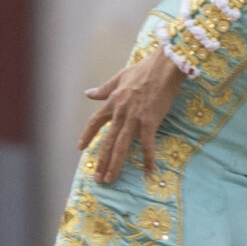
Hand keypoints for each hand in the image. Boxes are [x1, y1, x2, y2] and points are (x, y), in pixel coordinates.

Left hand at [79, 55, 185, 184]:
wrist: (165, 66)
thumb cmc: (144, 69)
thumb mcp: (119, 77)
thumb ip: (104, 89)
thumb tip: (88, 93)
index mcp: (112, 102)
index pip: (95, 122)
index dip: (87, 135)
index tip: (81, 147)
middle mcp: (120, 113)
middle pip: (107, 141)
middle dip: (101, 161)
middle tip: (98, 178)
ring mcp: (135, 119)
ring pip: (121, 146)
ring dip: (115, 164)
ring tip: (110, 179)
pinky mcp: (150, 121)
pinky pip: (147, 144)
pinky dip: (148, 158)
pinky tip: (148, 170)